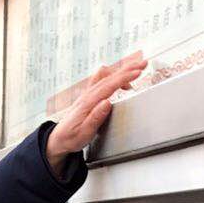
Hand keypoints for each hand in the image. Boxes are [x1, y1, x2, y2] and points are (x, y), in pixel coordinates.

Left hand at [45, 52, 147, 175]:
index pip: (109, 85)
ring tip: (137, 69)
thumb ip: (95, 118)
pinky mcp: (89, 95)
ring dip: (122, 70)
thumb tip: (107, 102)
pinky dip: (113, 75)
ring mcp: (88, 93)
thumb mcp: (84, 132)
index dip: (124, 78)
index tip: (137, 73)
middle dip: (128, 69)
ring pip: (106, 75)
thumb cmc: (71, 137)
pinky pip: (101, 79)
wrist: (59, 139)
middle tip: (144, 64)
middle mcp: (88, 94)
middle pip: (110, 76)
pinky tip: (120, 77)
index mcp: (88, 102)